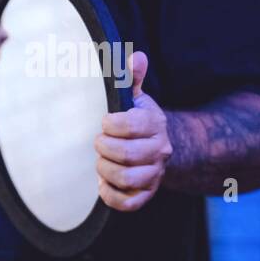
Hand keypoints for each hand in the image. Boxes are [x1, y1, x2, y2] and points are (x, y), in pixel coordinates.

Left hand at [95, 51, 169, 211]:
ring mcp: (154, 174)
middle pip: (125, 154)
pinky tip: (102, 184)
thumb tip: (136, 57)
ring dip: (105, 171)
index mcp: (154, 123)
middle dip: (103, 148)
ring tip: (101, 162)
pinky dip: (110, 196)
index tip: (105, 122)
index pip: (127, 125)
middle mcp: (159, 150)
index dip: (109, 124)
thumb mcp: (135, 98)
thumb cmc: (137, 121)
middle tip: (99, 143)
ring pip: (126, 179)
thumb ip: (131, 79)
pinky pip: (128, 203)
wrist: (157, 147)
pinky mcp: (146, 193)